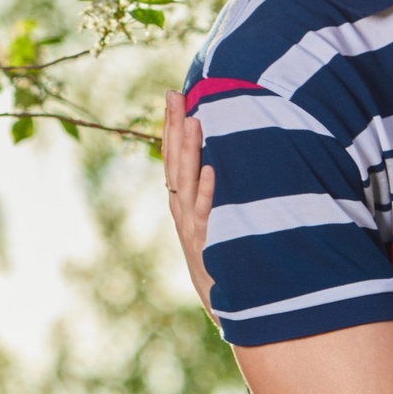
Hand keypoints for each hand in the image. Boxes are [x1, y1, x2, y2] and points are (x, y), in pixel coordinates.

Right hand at [160, 93, 216, 307]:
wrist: (220, 299)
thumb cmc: (219, 254)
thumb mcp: (209, 219)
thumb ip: (209, 190)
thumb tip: (219, 154)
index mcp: (180, 199)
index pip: (172, 155)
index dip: (171, 125)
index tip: (173, 94)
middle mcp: (181, 208)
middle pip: (174, 161)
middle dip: (174, 127)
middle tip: (175, 95)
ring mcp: (192, 225)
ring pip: (187, 182)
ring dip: (190, 152)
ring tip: (194, 121)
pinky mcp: (208, 241)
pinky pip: (209, 213)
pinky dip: (209, 192)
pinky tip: (213, 169)